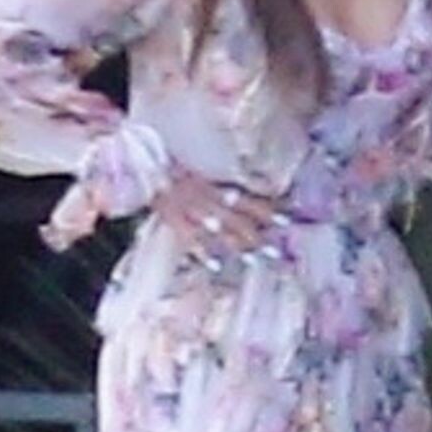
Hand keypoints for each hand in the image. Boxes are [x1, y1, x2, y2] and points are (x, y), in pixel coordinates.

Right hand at [153, 168, 282, 265]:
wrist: (143, 165)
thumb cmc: (167, 168)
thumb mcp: (195, 172)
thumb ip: (215, 184)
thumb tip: (242, 193)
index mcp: (212, 185)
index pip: (246, 198)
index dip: (268, 209)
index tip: (288, 219)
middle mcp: (207, 197)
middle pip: (238, 217)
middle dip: (258, 234)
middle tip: (278, 252)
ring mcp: (191, 209)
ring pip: (220, 228)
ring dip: (238, 244)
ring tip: (255, 260)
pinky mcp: (174, 219)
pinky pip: (191, 237)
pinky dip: (203, 252)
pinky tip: (215, 265)